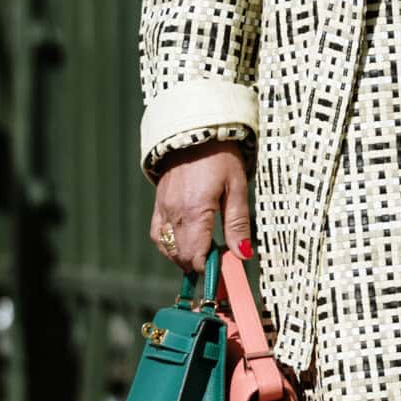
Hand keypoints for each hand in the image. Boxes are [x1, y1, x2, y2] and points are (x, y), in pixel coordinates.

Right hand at [150, 140, 252, 275]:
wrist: (195, 132)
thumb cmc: (220, 157)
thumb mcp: (236, 188)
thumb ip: (237, 224)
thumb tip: (242, 254)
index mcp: (195, 210)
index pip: (195, 255)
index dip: (208, 268)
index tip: (222, 266)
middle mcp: (174, 212)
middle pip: (180, 256)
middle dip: (198, 264)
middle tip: (216, 259)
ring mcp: (163, 208)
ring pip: (166, 248)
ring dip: (183, 256)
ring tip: (202, 251)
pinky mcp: (158, 203)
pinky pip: (157, 234)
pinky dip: (169, 244)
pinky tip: (184, 241)